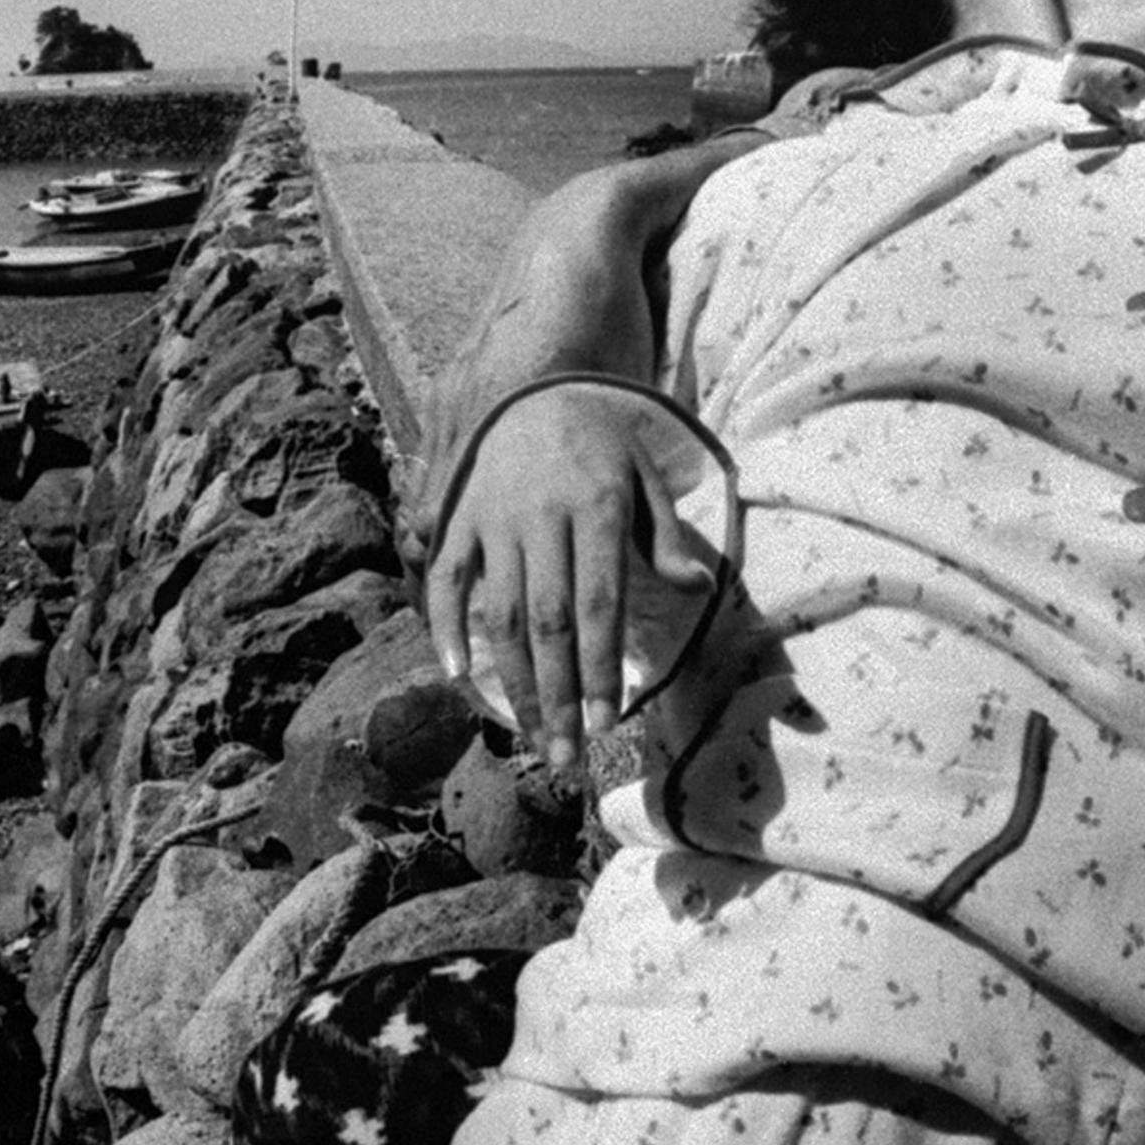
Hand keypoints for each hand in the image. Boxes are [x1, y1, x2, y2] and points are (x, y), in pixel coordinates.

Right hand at [425, 388, 719, 766]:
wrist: (532, 387)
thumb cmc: (600, 443)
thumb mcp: (643, 476)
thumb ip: (662, 536)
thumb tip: (698, 587)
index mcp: (594, 508)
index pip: (599, 604)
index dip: (600, 667)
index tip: (606, 722)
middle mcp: (540, 518)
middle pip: (549, 622)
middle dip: (559, 695)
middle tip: (566, 756)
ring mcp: (493, 520)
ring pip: (500, 614)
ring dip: (514, 681)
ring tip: (531, 735)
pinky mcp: (459, 520)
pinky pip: (447, 579)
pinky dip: (446, 627)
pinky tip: (456, 677)